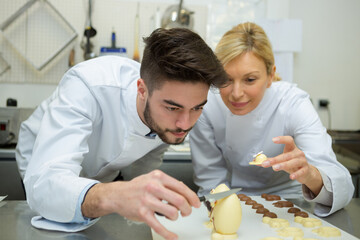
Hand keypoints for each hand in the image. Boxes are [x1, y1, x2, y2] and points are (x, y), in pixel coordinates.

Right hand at [82, 170, 200, 239]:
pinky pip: (158, 226)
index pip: (181, 187)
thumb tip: (184, 190)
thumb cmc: (136, 187)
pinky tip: (172, 236)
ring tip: (173, 216)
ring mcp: (147, 200)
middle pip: (179, 200)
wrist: (117, 194)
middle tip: (186, 212)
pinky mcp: (142, 213)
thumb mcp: (152, 178)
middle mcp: (153, 187)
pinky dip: (168, 233)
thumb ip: (167, 183)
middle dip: (187, 209)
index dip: (192, 197)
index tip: (196, 203)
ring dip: (176, 217)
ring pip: (172, 212)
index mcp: (158, 177)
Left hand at [261, 136, 322, 194]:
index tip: (273, 140)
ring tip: (275, 168)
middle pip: (286, 155)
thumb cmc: (292, 164)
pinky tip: (291, 177)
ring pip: (293, 162)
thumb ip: (270, 161)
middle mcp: (298, 153)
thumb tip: (257, 162)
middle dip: (275, 159)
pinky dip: (296, 174)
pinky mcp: (306, 169)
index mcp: (292, 148)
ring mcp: (303, 161)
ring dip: (283, 165)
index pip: (289, 140)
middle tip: (266, 163)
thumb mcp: (282, 161)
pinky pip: (301, 171)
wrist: (306, 172)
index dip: (282, 139)